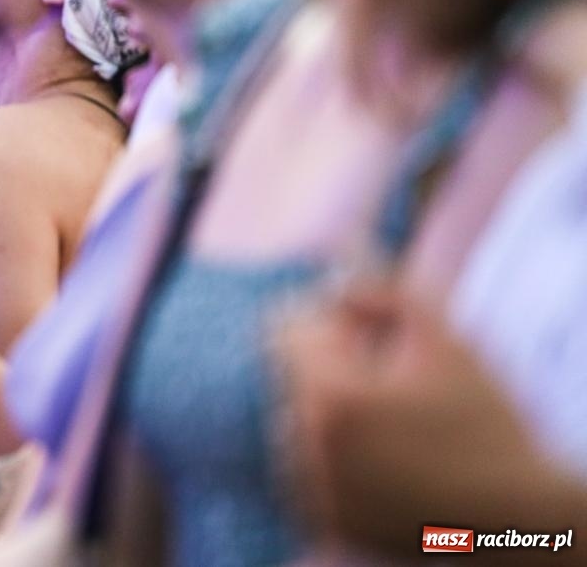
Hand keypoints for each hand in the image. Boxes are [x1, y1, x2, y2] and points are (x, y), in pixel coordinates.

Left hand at [273, 284, 552, 551]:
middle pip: (291, 371)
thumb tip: (333, 282)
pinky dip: (331, 453)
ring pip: (293, 416)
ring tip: (392, 424)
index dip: (328, 320)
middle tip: (390, 383)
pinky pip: (303, 462)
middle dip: (331, 365)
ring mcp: (310, 485)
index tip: (365, 333)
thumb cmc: (484, 422)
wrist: (514, 515)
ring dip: (328, 410)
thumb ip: (383, 294)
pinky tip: (385, 460)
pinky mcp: (320, 516)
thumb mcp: (445, 342)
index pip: (285, 325)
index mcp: (330, 393)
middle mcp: (306, 442)